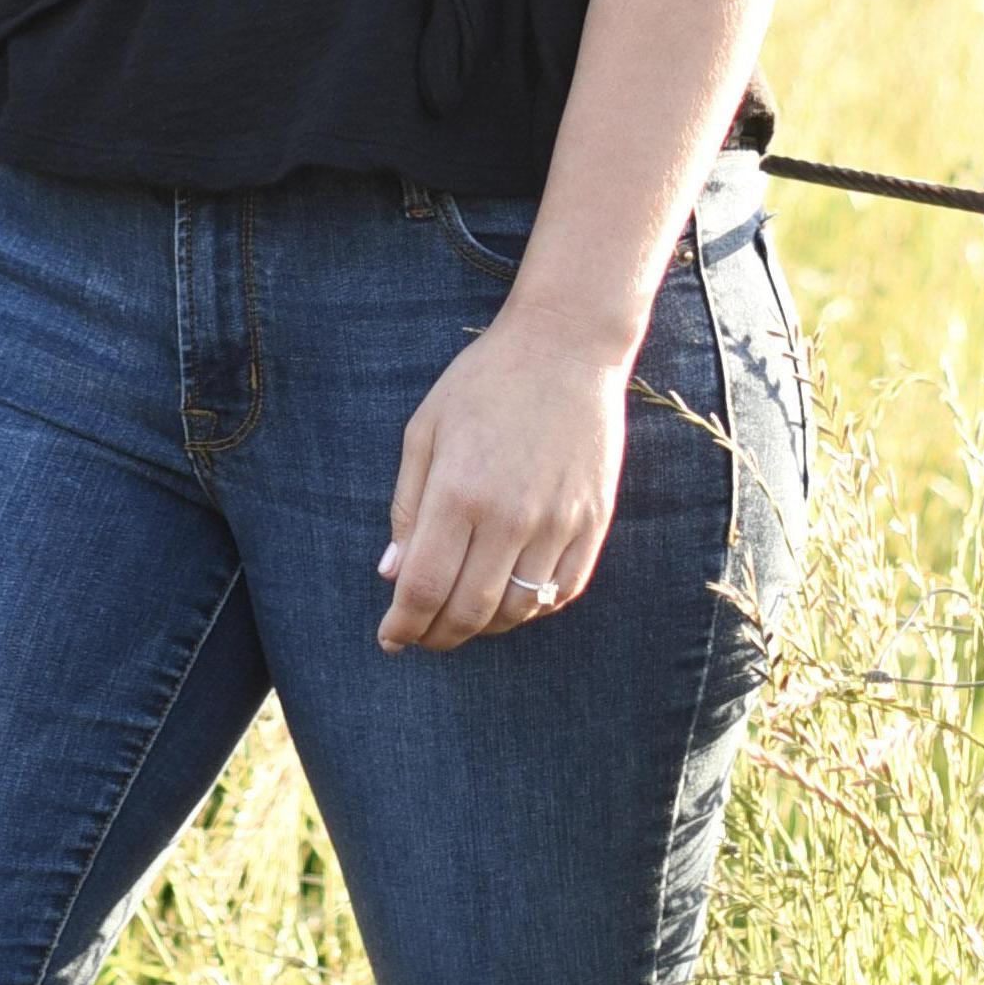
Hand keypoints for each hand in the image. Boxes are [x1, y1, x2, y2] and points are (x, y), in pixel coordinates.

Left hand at [379, 309, 629, 651]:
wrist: (567, 347)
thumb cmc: (485, 382)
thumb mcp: (426, 431)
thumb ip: (406, 506)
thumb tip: (392, 574)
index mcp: (459, 491)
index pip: (424, 587)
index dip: (403, 624)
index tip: (389, 637)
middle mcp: (511, 515)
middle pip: (470, 611)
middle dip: (436, 636)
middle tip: (421, 636)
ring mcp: (559, 521)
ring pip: (517, 610)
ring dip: (482, 627)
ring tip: (461, 616)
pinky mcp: (594, 521)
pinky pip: (563, 591)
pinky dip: (532, 609)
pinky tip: (510, 598)